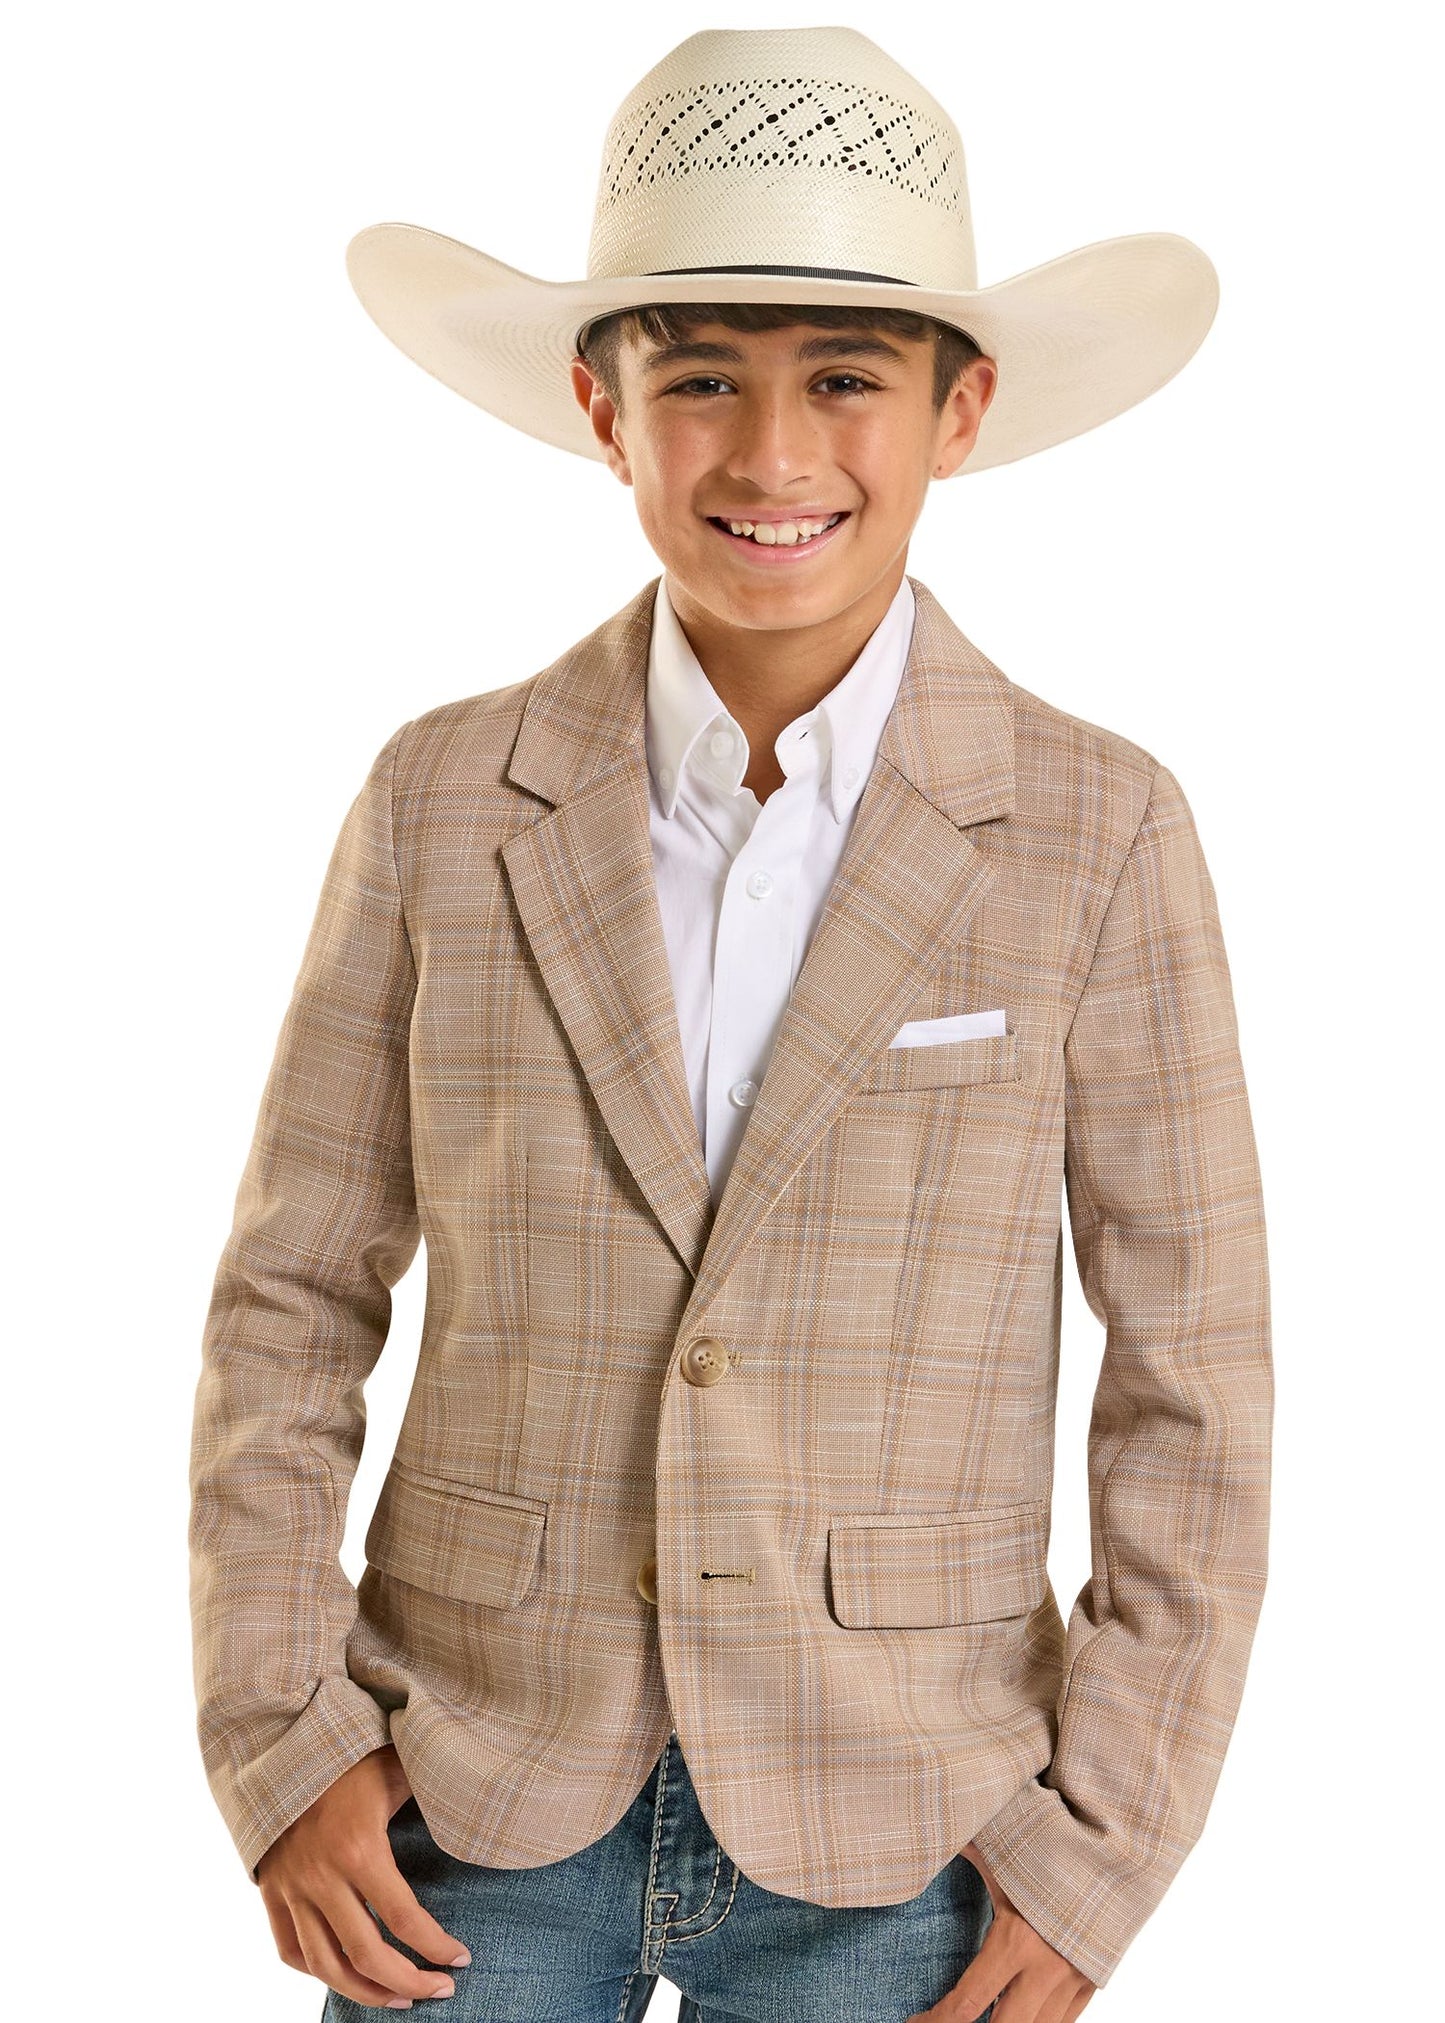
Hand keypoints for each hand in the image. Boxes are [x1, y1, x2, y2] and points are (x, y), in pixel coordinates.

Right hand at [256, 1742, 471, 2009]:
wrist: (282, 1743)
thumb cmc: (351, 1754)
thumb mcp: (397, 1766)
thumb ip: (435, 1788)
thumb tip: (481, 1794)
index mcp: (358, 1847)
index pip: (403, 1918)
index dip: (436, 1946)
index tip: (461, 1960)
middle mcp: (321, 1876)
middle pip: (366, 1955)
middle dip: (409, 1982)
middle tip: (439, 1991)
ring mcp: (291, 1887)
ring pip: (325, 1965)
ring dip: (364, 1992)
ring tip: (397, 2000)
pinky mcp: (271, 1889)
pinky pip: (289, 1949)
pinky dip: (317, 1971)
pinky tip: (345, 1974)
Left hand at [906, 1841, 1096, 2022]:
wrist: (1114, 1848)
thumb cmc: (1047, 1845)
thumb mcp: (998, 1850)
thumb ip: (961, 1849)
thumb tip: (924, 1838)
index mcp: (1016, 1940)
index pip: (968, 2004)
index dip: (938, 2021)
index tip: (917, 2021)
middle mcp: (1046, 1970)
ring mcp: (1073, 1980)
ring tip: (985, 2017)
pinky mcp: (1091, 1980)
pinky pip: (1063, 2022)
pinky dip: (1039, 2022)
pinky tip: (1018, 2013)